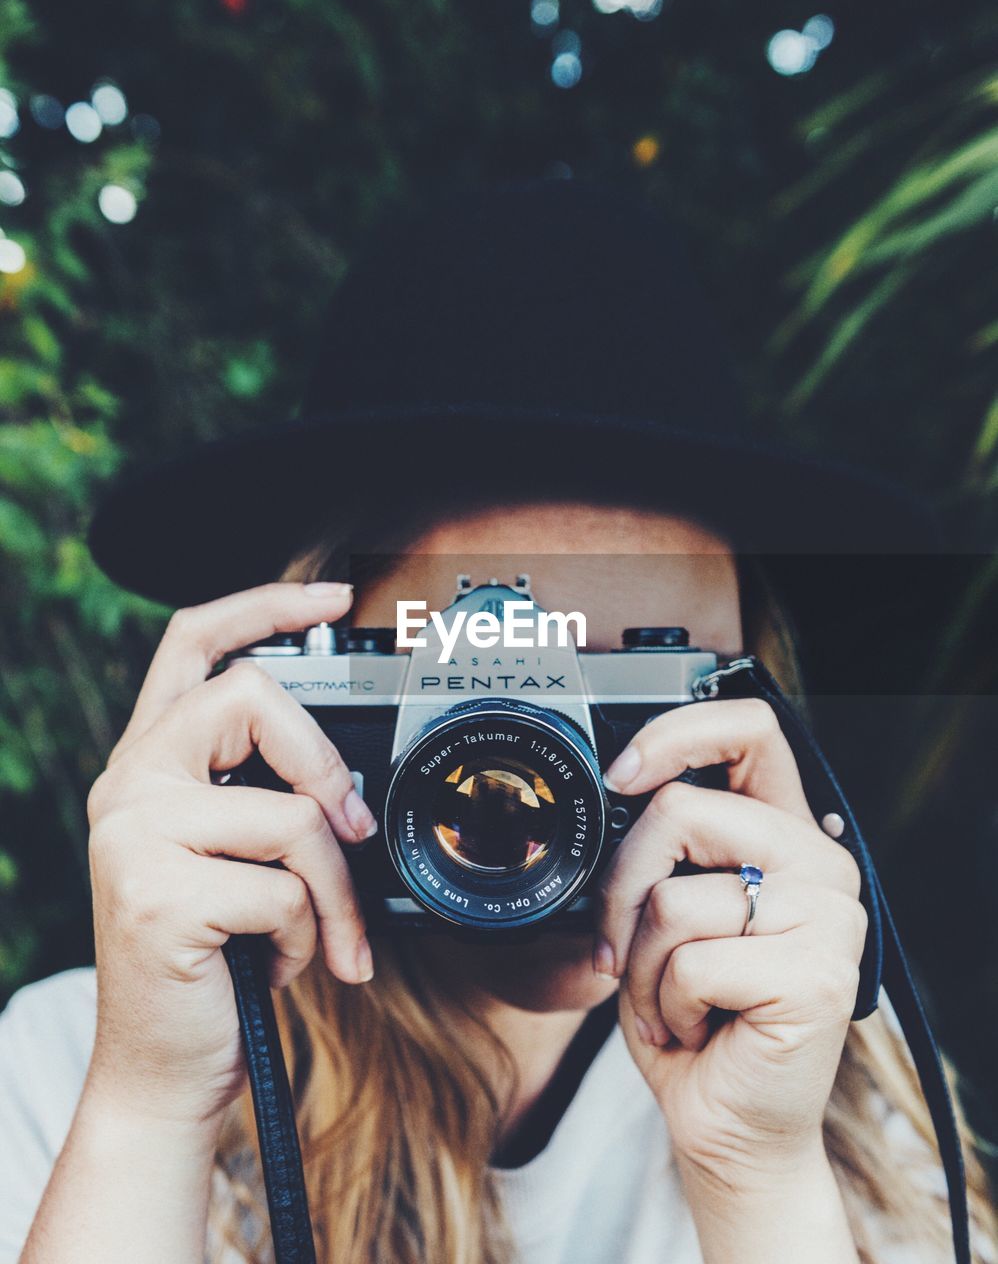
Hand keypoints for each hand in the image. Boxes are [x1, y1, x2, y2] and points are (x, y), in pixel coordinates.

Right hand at [85, 581, 375, 1127]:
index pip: (194, 643)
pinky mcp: (157, 896)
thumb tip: (341, 782)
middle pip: (252, 698)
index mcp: (149, 763)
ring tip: (317, 934)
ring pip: (292, 813)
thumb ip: (261, 797)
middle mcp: (129, 784)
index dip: (263, 604)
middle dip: (325, 764)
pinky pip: (286, 889)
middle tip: (347, 828)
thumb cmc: (213, 958)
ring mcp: (134, 837)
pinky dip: (309, 935)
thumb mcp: (234, 859)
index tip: (331, 597)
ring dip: (333, 889)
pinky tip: (275, 964)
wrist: (162, 1067)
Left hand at [595, 697, 865, 1182]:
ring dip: (642, 966)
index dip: (679, 733)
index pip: (752, 732)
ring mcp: (828, 918)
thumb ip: (664, 852)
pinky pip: (692, 963)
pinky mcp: (818, 975)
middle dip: (623, 885)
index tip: (621, 772)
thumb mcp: (667, 915)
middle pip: (683, 810)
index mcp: (784, 835)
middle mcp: (819, 863)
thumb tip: (616, 789)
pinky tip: (697, 1029)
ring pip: (675, 897)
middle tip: (619, 945)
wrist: (729, 1124)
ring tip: (674, 1002)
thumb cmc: (691, 1013)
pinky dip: (666, 1006)